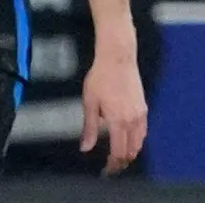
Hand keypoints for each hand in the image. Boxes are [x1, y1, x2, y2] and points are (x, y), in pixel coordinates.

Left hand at [81, 48, 147, 174]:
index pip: (119, 151)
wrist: (117, 60)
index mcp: (118, 121)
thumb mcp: (89, 102)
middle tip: (111, 166)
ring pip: (139, 142)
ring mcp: (141, 114)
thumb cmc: (99, 79)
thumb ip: (89, 128)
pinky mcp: (144, 108)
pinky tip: (129, 139)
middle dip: (122, 161)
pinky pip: (143, 130)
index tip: (106, 170)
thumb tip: (85, 148)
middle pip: (131, 150)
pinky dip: (137, 140)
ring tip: (119, 156)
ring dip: (131, 151)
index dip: (113, 164)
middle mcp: (133, 120)